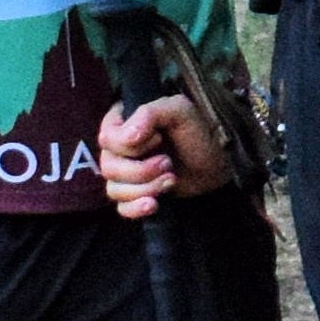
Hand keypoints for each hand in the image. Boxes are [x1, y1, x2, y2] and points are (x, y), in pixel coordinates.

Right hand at [92, 93, 224, 219]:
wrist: (213, 171)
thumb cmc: (196, 137)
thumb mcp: (180, 111)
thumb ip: (151, 112)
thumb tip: (127, 136)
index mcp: (124, 123)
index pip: (106, 137)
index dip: (128, 144)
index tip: (157, 138)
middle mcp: (118, 150)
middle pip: (108, 166)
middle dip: (140, 169)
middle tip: (168, 163)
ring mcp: (123, 175)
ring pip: (114, 189)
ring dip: (145, 187)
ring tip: (171, 180)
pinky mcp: (132, 197)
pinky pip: (121, 208)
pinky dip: (136, 208)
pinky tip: (154, 204)